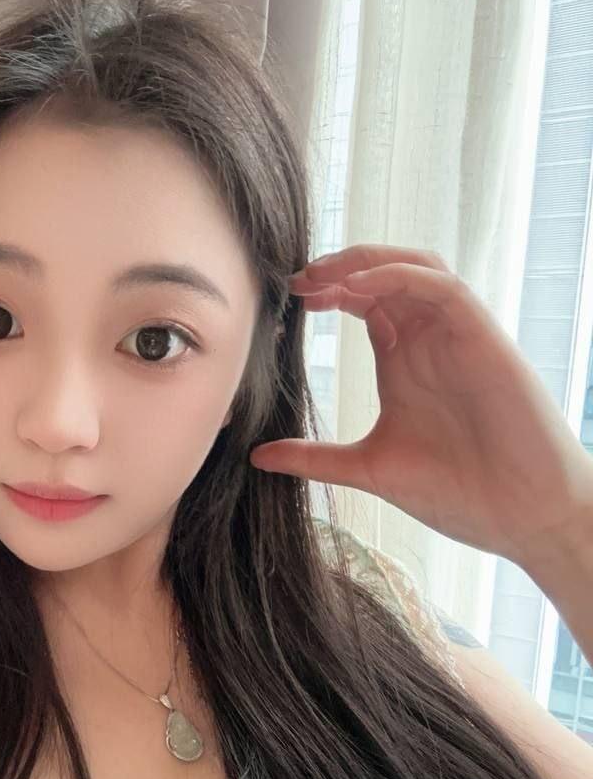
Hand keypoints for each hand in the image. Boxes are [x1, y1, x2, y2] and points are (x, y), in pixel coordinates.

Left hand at [249, 245, 592, 569]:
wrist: (521, 517)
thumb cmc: (459, 492)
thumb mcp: (369, 468)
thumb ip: (315, 457)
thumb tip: (257, 456)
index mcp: (403, 360)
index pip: (362, 302)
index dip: (325, 291)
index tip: (286, 301)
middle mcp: (428, 339)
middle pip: (383, 274)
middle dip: (337, 268)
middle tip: (295, 280)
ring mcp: (456, 336)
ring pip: (414, 267)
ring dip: (366, 262)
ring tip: (322, 276)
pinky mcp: (483, 339)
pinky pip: (442, 287)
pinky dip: (399, 278)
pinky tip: (358, 289)